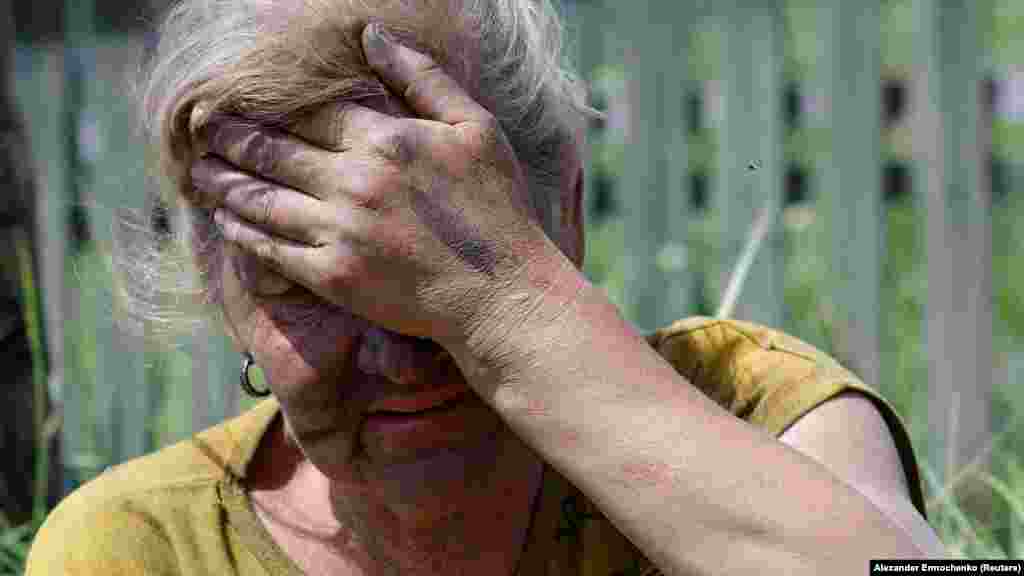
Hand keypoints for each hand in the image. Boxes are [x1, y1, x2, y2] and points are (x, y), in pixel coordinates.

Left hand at [189, 24, 565, 348]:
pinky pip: (273, 250)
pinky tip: (227, 222)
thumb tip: (370, 36)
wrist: (499, 292)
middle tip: (201, 132)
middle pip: (273, 153)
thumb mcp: (475, 128)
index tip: (235, 102)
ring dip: (225, 184)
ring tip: (199, 174)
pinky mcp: (333, 276)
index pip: (308, 115)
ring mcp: (339, 232)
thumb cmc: (496, 208)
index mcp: (384, 141)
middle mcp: (353, 182)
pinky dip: (243, 233)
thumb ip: (421, 78)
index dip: (266, 107)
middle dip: (230, 140)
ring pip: (262, 200)